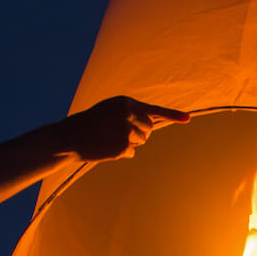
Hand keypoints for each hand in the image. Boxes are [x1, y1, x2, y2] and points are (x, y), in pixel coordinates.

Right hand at [59, 96, 189, 162]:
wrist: (69, 137)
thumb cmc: (89, 123)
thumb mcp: (109, 110)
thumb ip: (131, 113)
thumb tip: (152, 123)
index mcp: (126, 102)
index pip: (154, 110)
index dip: (173, 115)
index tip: (188, 118)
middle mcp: (130, 114)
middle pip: (149, 128)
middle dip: (138, 133)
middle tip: (116, 132)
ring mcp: (128, 131)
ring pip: (141, 141)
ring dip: (129, 142)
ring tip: (109, 138)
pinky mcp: (124, 146)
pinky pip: (131, 152)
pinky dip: (121, 153)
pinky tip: (106, 147)